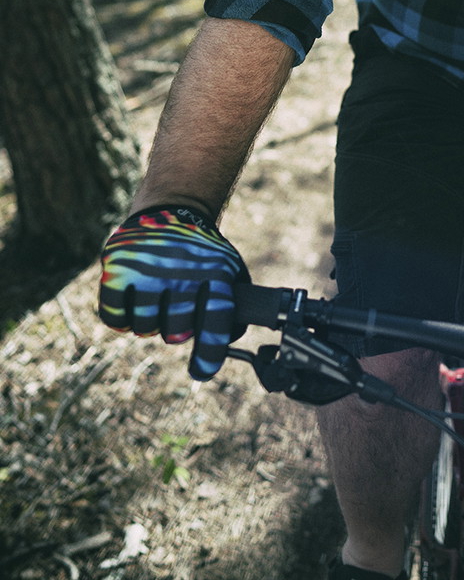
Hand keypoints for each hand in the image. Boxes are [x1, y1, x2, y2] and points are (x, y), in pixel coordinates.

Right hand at [99, 205, 249, 380]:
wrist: (170, 209)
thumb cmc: (201, 252)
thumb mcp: (228, 269)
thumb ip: (233, 310)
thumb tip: (225, 348)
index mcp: (215, 273)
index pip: (215, 324)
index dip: (209, 355)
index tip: (201, 371)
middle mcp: (181, 271)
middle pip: (176, 333)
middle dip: (177, 327)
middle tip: (177, 306)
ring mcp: (147, 270)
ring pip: (144, 328)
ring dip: (150, 319)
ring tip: (157, 294)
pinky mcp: (117, 269)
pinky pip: (114, 318)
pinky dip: (122, 316)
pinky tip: (132, 297)